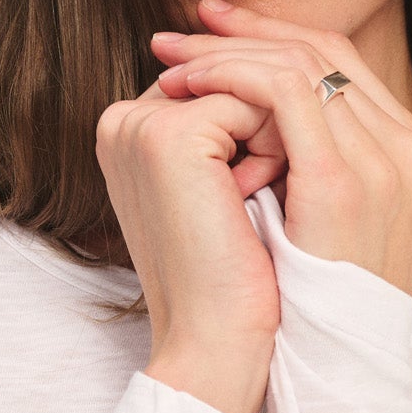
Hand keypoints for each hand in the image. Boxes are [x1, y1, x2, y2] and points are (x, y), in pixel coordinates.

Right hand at [94, 51, 285, 385]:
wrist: (218, 340)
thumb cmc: (237, 275)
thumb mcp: (231, 188)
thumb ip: (235, 130)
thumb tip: (288, 77)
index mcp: (130, 133)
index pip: (218, 81)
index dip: (265, 116)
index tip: (257, 181)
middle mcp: (123, 120)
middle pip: (232, 72)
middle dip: (273, 114)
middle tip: (266, 183)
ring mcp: (140, 124)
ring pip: (249, 81)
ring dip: (280, 129)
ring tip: (266, 192)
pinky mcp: (167, 136)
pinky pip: (256, 98)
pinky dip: (278, 144)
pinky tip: (261, 195)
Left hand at [152, 0, 411, 298]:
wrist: (304, 371)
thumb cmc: (290, 307)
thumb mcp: (306, 221)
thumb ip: (297, 165)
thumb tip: (242, 118)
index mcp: (406, 158)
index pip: (342, 64)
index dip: (276, 37)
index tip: (214, 31)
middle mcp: (406, 151)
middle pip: (323, 50)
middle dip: (245, 32)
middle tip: (180, 29)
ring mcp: (383, 163)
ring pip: (301, 61)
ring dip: (226, 53)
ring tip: (170, 60)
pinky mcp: (341, 180)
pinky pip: (283, 90)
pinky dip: (229, 76)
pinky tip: (185, 87)